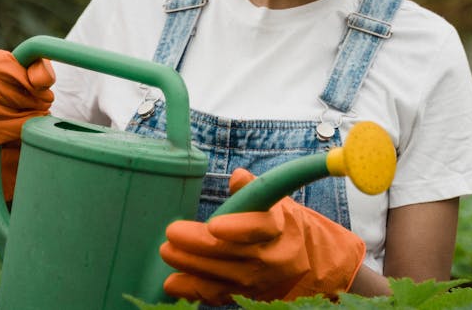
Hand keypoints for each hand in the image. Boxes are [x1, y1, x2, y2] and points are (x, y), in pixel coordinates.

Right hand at [0, 46, 54, 199]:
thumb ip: (41, 70)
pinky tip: (26, 128)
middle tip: (46, 105)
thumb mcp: (35, 74)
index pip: (4, 66)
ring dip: (25, 115)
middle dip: (29, 99)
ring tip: (39, 115)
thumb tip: (41, 82)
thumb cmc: (24, 91)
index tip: (45, 92)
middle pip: (0, 89)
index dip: (28, 81)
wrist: (9, 121)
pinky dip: (14, 130)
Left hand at [160, 169, 365, 304]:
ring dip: (190, 265)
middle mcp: (270, 257)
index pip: (259, 228)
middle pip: (232, 253)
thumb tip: (237, 177)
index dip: (237, 228)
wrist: (304, 264)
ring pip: (220, 275)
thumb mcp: (276, 202)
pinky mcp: (244, 295)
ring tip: (167, 252)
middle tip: (172, 233)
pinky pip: (216, 295)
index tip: (213, 225)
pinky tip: (173, 282)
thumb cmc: (281, 225)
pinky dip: (193, 290)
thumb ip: (254, 189)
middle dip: (198, 245)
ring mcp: (257, 280)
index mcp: (279, 227)